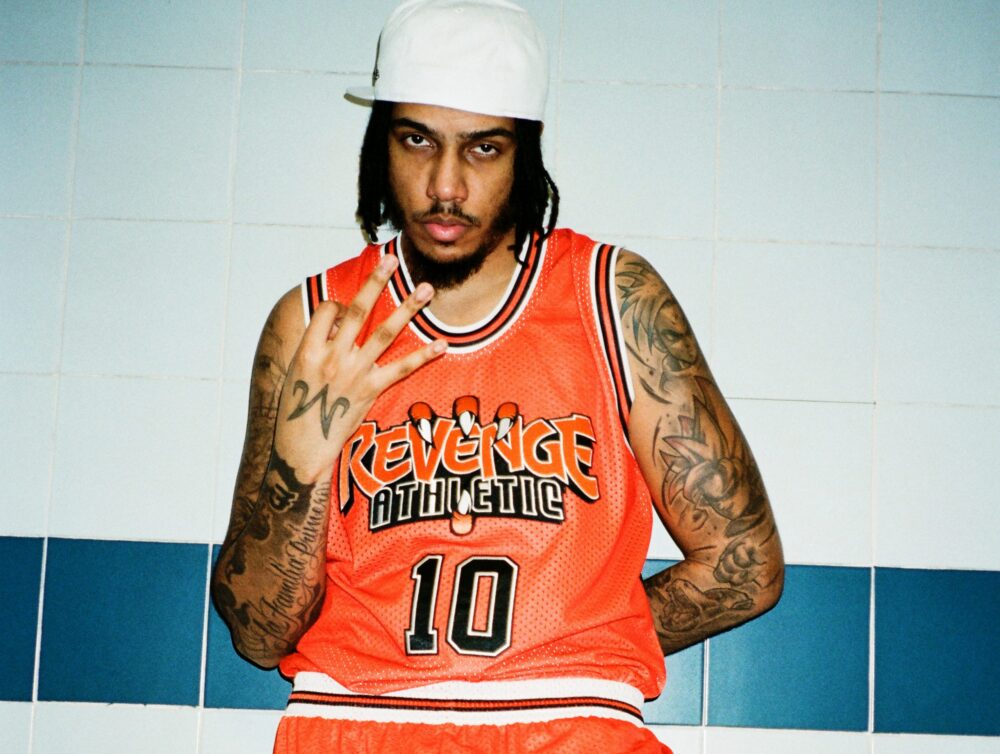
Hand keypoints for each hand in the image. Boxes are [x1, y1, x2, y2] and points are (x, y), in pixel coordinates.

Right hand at [273, 255, 445, 481]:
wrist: (301, 449)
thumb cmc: (296, 411)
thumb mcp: (296, 373)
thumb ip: (317, 345)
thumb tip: (341, 320)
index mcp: (308, 350)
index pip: (329, 310)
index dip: (340, 303)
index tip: (348, 306)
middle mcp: (332, 357)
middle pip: (358, 311)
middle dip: (376, 282)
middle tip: (393, 261)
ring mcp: (353, 374)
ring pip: (384, 333)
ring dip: (407, 308)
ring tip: (426, 289)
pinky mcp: (371, 391)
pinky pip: (402, 369)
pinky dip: (424, 356)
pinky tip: (442, 344)